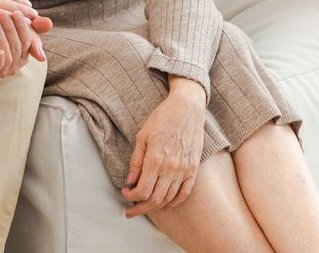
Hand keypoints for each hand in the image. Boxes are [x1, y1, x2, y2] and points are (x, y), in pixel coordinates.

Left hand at [0, 13, 53, 89]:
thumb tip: (48, 22)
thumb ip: (22, 20)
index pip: (28, 38)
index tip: (16, 11)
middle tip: (4, 14)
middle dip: (12, 30)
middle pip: (19, 46)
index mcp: (22, 51)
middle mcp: (15, 62)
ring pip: (9, 56)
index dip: (23, 26)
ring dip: (2, 39)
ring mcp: (2, 70)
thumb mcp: (4, 25)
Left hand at [121, 77, 205, 217]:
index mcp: (155, 159)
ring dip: (155, 206)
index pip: (142, 190)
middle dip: (140, 208)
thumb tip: (129, 181)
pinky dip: (174, 202)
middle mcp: (171, 168)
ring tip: (144, 206)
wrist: (187, 108)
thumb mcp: (142, 136)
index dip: (131, 196)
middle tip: (130, 210)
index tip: (125, 192)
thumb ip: (136, 161)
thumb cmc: (162, 119)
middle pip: (154, 199)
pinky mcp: (193, 169)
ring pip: (169, 199)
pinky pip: (184, 193)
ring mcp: (184, 170)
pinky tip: (165, 204)